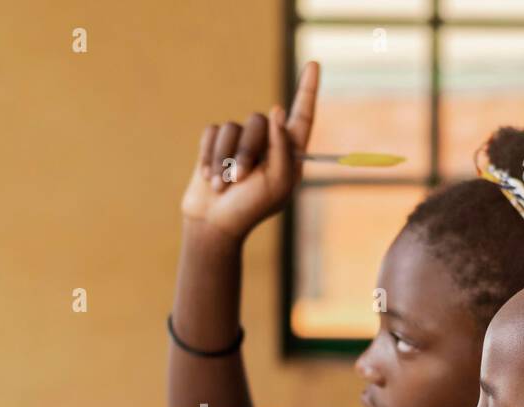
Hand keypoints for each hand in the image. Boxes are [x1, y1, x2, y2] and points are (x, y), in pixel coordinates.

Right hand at [180, 61, 317, 242]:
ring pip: (233, 127)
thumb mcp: (277, 182)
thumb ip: (283, 147)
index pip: (301, 116)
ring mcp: (240, 142)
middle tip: (238, 180)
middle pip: (259, 121)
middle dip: (245, 151)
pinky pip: (213, 132)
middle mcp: (266, 143)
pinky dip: (209, 156)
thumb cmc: (250, 208)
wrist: (213, 224)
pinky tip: (209, 178)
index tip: (314, 64)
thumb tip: (276, 110)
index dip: (308, 90)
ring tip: (222, 185)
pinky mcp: (216, 144)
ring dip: (224, 158)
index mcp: (288, 154)